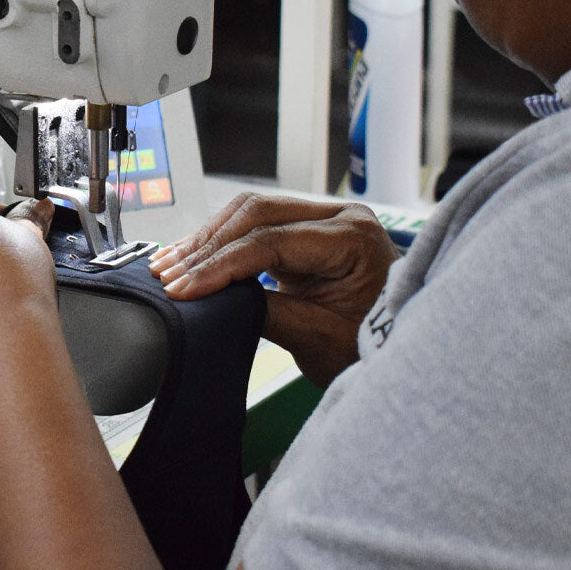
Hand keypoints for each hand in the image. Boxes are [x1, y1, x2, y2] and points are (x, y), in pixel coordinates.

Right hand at [148, 193, 397, 385]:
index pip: (272, 240)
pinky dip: (221, 243)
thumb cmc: (372, 348)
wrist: (401, 356)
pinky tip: (191, 258)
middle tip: (169, 274)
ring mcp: (323, 221)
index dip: (221, 265)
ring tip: (169, 265)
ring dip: (207, 240)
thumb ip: (267, 311)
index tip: (185, 289)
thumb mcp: (319, 338)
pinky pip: (256, 228)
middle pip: (257, 213)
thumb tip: (214, 298)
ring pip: (250, 214)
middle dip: (207, 246)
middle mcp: (340, 217)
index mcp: (353, 237)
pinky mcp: (306, 233)